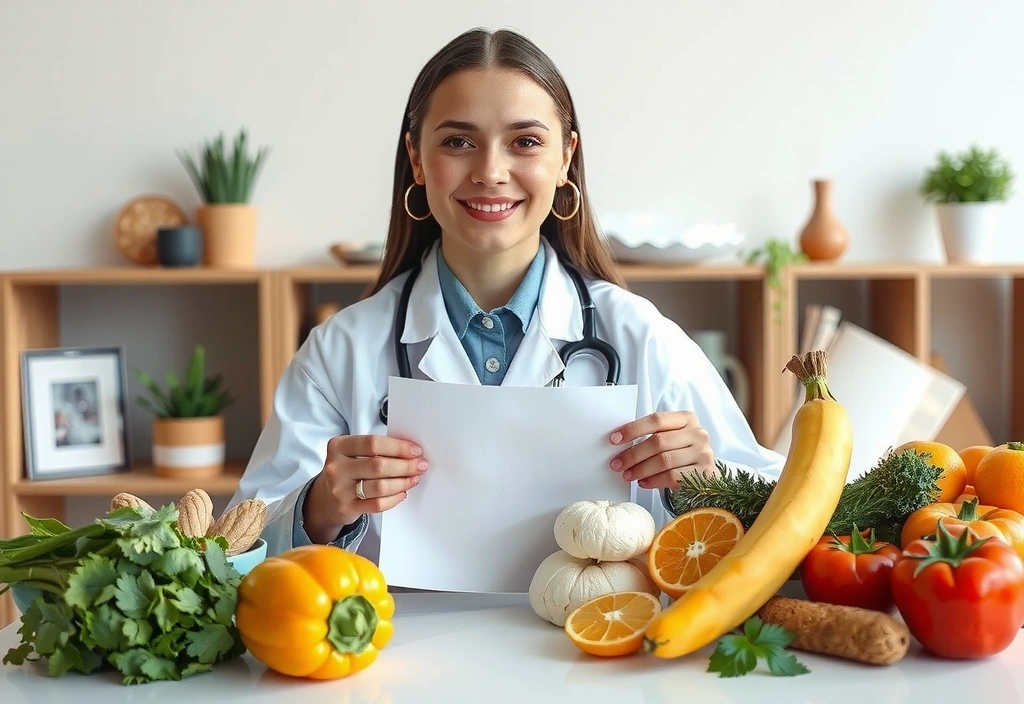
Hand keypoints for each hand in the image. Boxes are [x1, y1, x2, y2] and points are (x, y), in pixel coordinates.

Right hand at [304, 434, 427, 542]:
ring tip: (414, 479)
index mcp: (338, 446)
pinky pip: (378, 504)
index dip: (398, 447)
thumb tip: (410, 451)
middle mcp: (336, 467)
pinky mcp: (347, 508)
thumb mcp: (352, 454)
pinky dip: (394, 498)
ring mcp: (340, 489)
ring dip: (403, 482)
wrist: (325, 499)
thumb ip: (375, 449)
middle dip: (405, 465)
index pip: (373, 443)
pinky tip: (402, 493)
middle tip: (420, 466)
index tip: (415, 451)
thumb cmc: (346, 471)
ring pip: (380, 486)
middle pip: (378, 465)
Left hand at [608, 411, 717, 489]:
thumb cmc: (681, 455)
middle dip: (633, 454)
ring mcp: (703, 454)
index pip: (656, 420)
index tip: (614, 439)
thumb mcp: (672, 438)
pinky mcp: (704, 474)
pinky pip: (672, 477)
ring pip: (664, 460)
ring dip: (640, 469)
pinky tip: (643, 482)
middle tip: (617, 463)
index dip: (633, 429)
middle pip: (658, 442)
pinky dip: (653, 480)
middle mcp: (698, 434)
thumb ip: (653, 435)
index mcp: (687, 419)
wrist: (705, 477)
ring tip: (627, 475)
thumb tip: (619, 443)